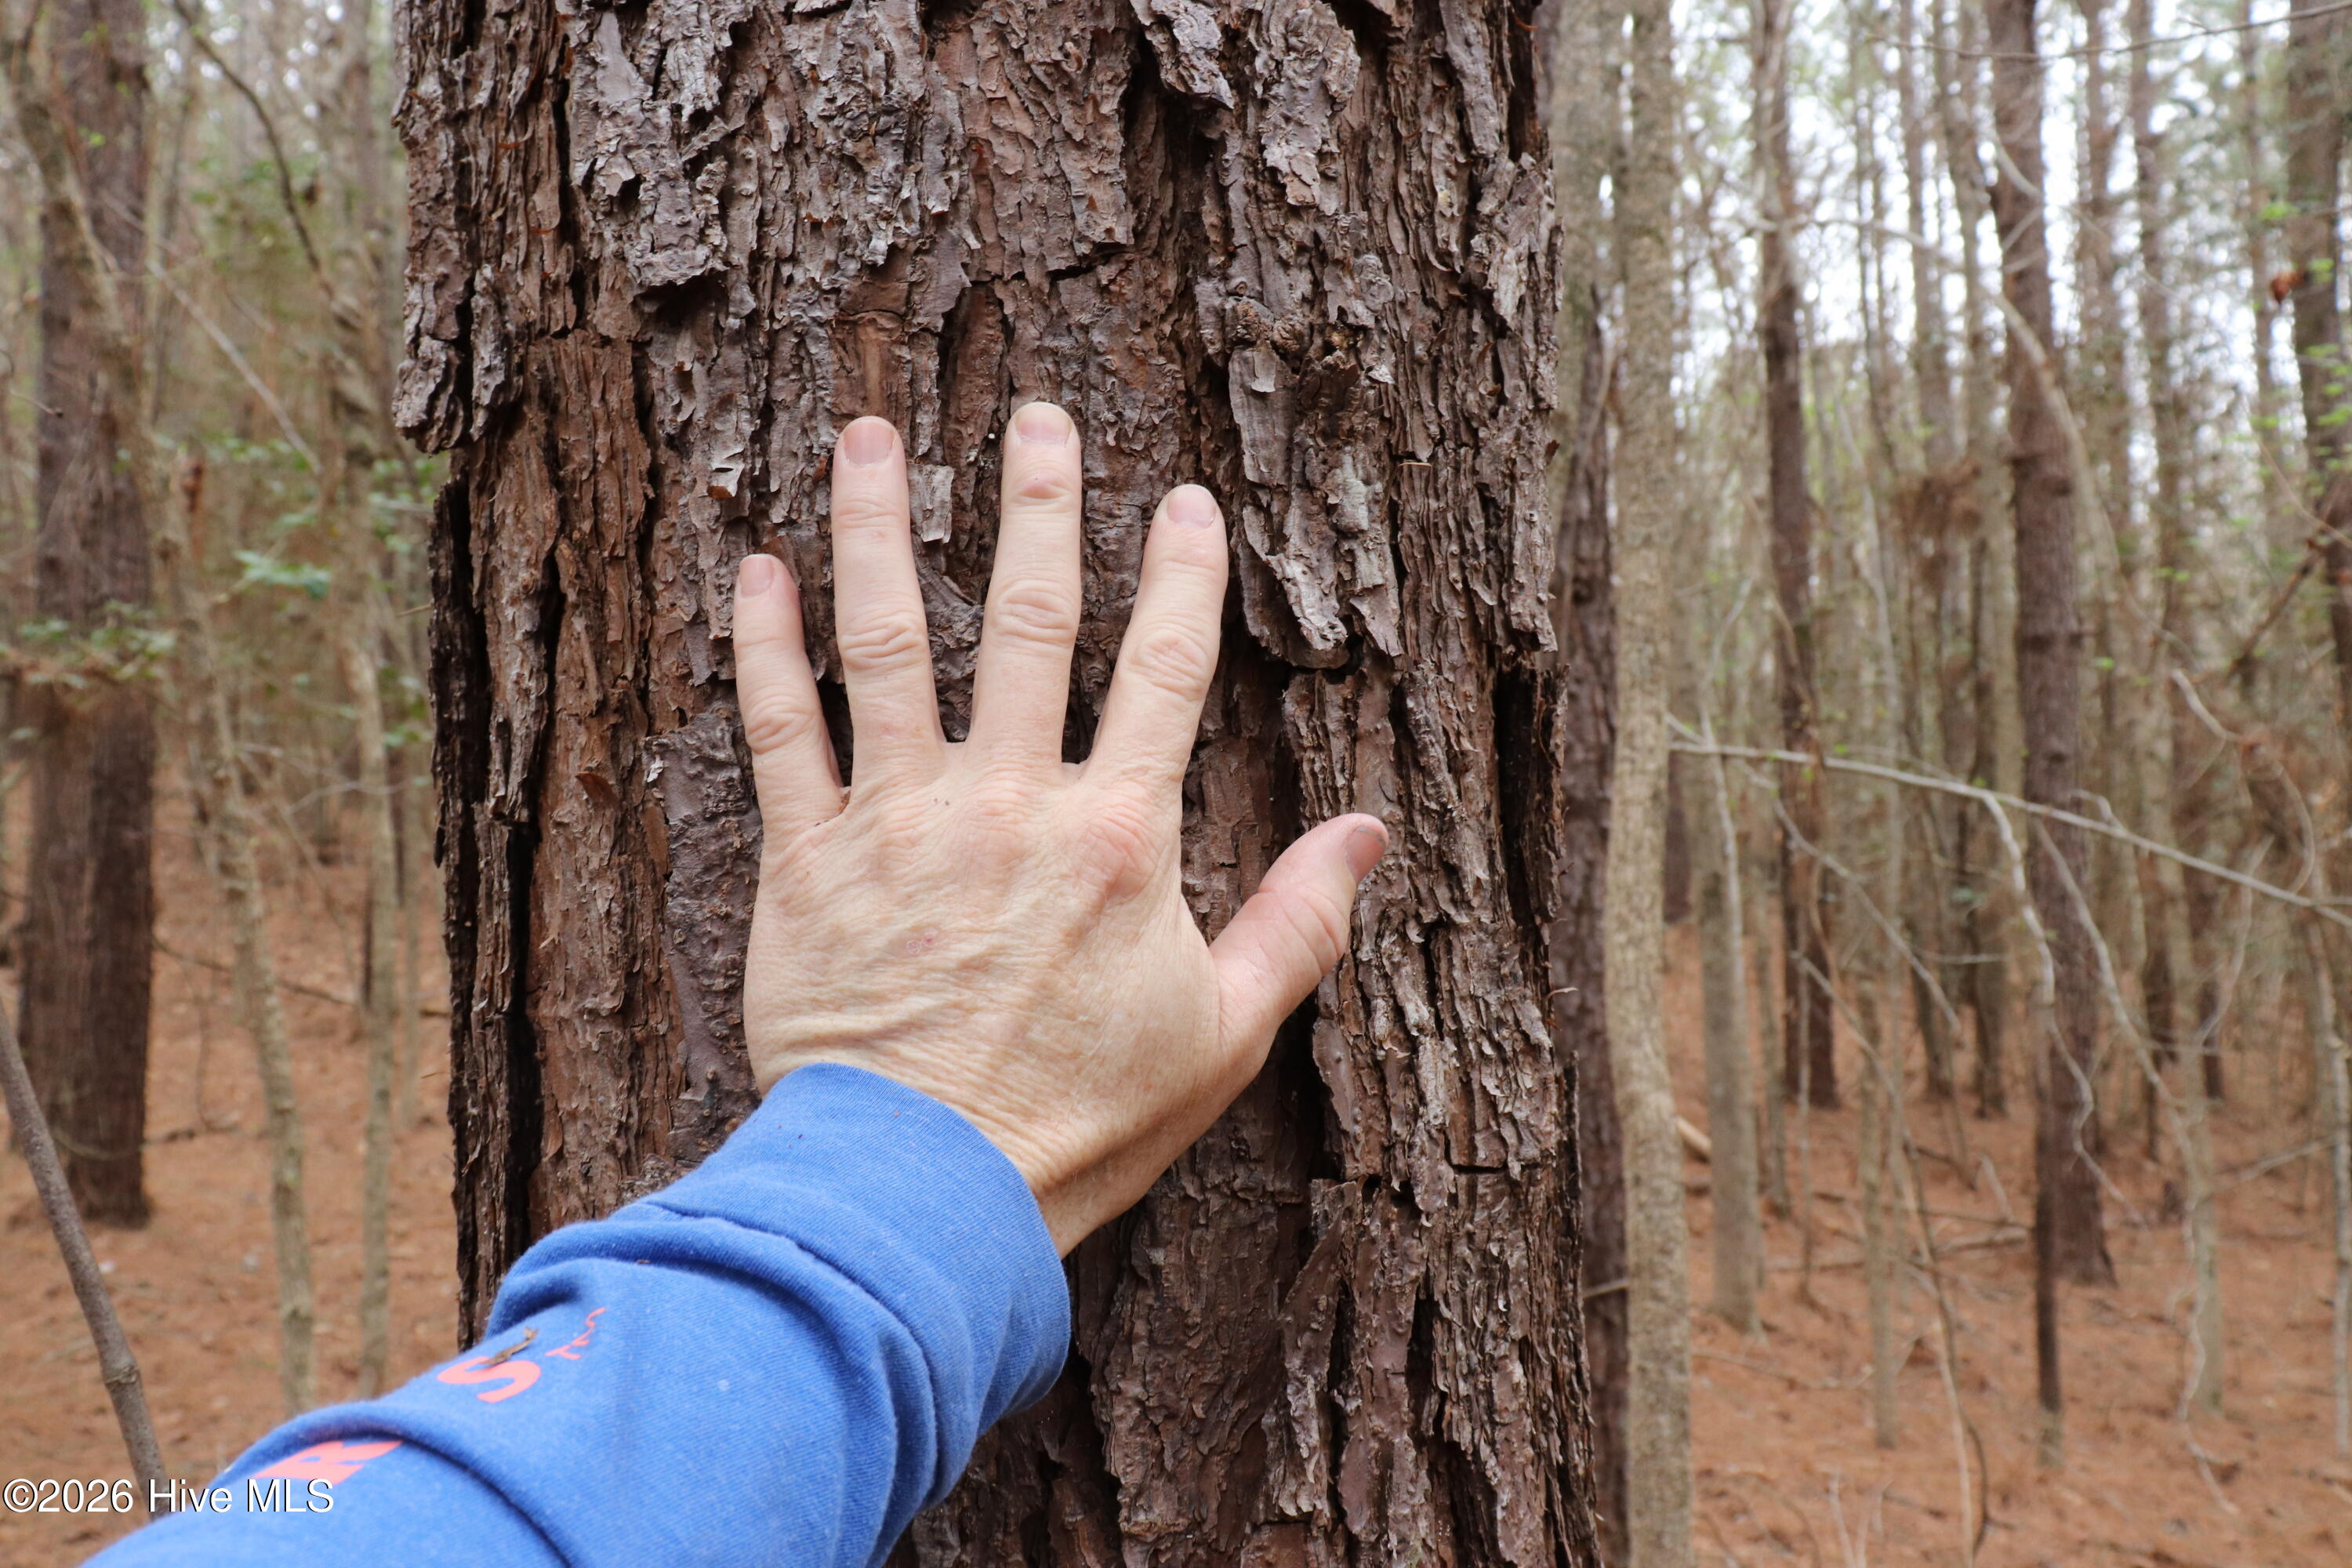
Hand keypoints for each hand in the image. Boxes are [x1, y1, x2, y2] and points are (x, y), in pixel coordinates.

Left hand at [730, 404, 1384, 1252]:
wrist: (925, 1195)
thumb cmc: (1081, 1123)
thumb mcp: (1223, 1034)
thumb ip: (1299, 924)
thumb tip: (1371, 834)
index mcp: (1117, 837)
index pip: (1165, 671)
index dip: (1184, 577)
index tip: (1187, 502)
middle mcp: (1009, 802)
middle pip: (1029, 622)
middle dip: (1038, 508)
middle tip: (1038, 416)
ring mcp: (899, 821)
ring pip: (890, 643)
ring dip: (883, 530)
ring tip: (876, 434)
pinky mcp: (806, 861)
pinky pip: (779, 730)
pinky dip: (764, 646)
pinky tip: (756, 569)